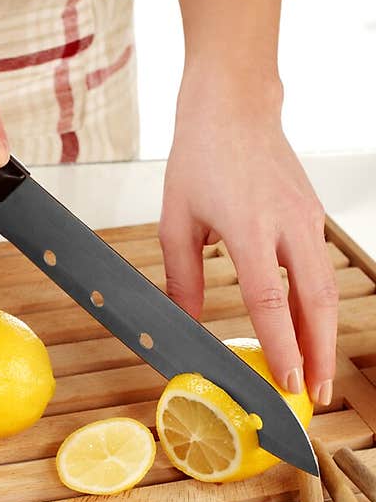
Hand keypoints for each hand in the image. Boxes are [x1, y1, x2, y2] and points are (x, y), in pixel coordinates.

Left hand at [158, 70, 336, 405]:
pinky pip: (320, 272)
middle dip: (319, 354)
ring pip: (325, 290)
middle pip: (314, 302)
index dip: (282, 345)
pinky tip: (308, 334)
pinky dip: (317, 308)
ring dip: (323, 336)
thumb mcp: (175, 220)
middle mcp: (288, 223)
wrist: (235, 104)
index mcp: (250, 226)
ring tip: (317, 376)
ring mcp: (307, 219)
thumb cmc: (200, 157)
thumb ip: (181, 279)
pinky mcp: (313, 216)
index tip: (288, 381)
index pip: (271, 300)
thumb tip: (180, 326)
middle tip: (315, 396)